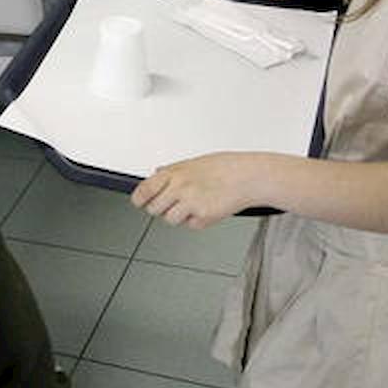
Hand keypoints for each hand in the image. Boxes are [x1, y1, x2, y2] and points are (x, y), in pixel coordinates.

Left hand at [131, 153, 256, 228]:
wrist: (249, 176)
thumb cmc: (225, 167)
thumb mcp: (194, 163)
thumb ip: (172, 171)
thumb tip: (156, 175)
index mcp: (175, 172)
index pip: (145, 189)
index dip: (139, 198)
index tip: (138, 201)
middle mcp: (180, 187)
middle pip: (154, 209)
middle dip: (161, 208)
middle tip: (173, 202)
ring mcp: (190, 203)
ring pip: (170, 219)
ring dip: (179, 216)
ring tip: (195, 203)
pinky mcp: (203, 217)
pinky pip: (190, 225)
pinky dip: (196, 221)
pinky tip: (207, 207)